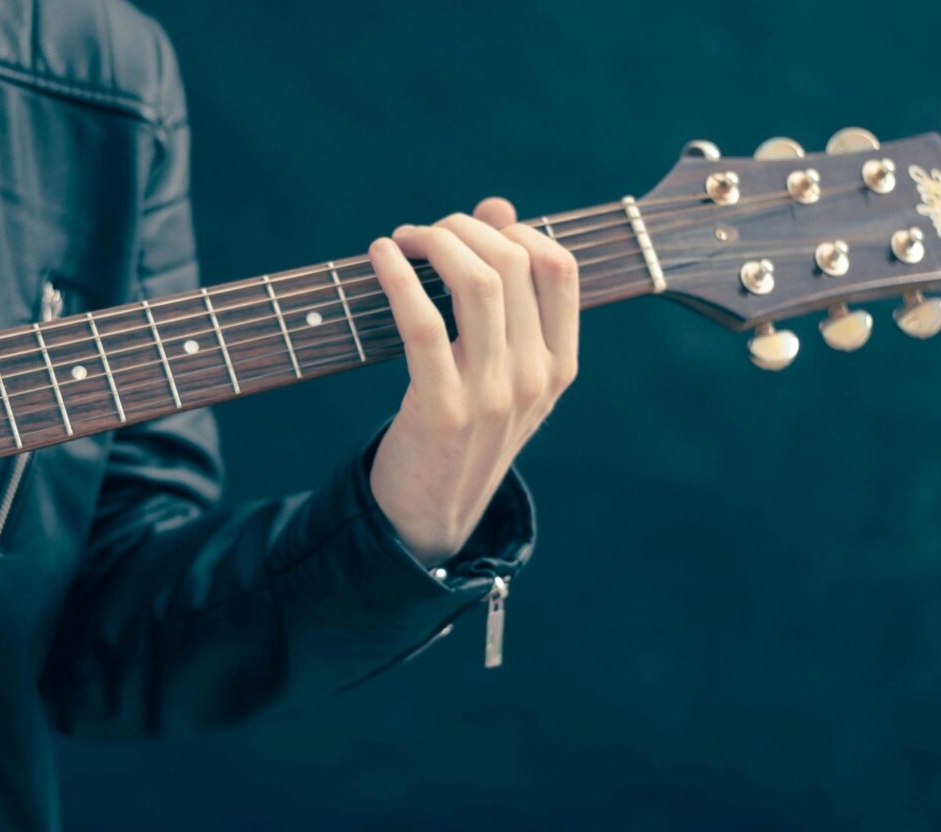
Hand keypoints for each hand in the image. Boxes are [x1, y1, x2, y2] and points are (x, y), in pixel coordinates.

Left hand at [366, 198, 578, 564]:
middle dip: (463, 228)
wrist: (431, 514)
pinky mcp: (443, 409)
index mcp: (560, 365)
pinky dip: (397, 277)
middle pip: (514, 264)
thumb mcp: (499, 367)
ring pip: (478, 283)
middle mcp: (536, 378)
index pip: (560, 268)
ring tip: (403, 239)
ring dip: (435, 242)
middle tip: (424, 232)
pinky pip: (422, 322)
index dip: (514, 230)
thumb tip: (497, 208)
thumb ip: (506, 293)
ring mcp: (493, 396)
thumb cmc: (461, 428)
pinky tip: (380, 256)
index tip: (472, 229)